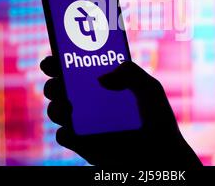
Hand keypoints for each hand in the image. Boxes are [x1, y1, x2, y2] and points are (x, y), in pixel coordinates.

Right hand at [41, 56, 201, 166]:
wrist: (161, 155)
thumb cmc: (157, 120)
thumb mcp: (149, 88)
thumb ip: (130, 72)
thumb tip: (101, 78)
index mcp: (102, 82)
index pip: (75, 67)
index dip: (61, 60)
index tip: (55, 57)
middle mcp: (88, 100)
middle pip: (59, 86)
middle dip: (53, 83)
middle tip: (59, 82)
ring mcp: (83, 122)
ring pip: (56, 109)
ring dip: (56, 105)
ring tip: (67, 105)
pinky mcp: (82, 144)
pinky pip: (63, 136)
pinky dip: (64, 131)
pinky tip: (72, 128)